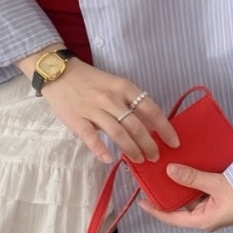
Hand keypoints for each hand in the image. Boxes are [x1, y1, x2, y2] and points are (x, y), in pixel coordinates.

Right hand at [39, 58, 179, 164]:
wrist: (58, 72)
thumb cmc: (90, 80)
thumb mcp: (115, 84)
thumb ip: (129, 102)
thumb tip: (149, 125)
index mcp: (124, 87)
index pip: (151, 109)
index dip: (165, 127)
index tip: (173, 142)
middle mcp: (111, 98)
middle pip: (136, 126)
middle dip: (149, 144)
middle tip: (155, 157)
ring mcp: (93, 109)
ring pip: (118, 133)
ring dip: (131, 149)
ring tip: (139, 160)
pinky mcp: (76, 120)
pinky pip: (91, 138)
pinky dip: (101, 150)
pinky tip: (110, 159)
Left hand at [138, 164, 232, 231]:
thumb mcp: (216, 184)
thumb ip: (192, 178)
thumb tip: (169, 170)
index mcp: (202, 220)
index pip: (171, 218)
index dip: (155, 210)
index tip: (141, 200)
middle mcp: (206, 217)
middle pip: (179, 207)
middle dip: (167, 193)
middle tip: (153, 178)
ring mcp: (215, 208)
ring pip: (190, 198)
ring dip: (180, 186)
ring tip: (167, 170)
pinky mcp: (222, 199)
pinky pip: (202, 191)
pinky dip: (193, 182)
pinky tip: (188, 169)